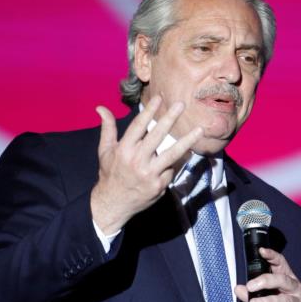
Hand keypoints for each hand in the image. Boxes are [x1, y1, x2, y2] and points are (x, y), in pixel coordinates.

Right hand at [90, 97, 202, 233]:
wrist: (113, 203)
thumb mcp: (105, 151)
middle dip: (170, 118)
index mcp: (124, 150)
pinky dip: (177, 162)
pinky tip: (186, 153)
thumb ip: (108, 128)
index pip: (138, 126)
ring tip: (199, 130)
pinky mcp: (159, 185)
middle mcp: (137, 160)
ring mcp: (149, 174)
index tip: (159, 98)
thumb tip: (101, 107)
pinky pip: (171, 169)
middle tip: (181, 104)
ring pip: (172, 154)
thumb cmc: (110, 173)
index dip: (149, 111)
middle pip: (157, 136)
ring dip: (187, 141)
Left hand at [234, 248, 300, 301]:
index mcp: (287, 279)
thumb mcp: (266, 297)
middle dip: (266, 281)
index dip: (272, 256)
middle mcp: (295, 289)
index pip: (281, 264)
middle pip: (283, 280)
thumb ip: (252, 293)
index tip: (261, 251)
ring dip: (268, 301)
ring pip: (284, 300)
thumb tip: (238, 289)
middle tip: (251, 286)